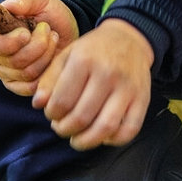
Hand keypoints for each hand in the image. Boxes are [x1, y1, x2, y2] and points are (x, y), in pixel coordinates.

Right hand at [0, 0, 78, 96]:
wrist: (61, 28)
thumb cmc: (44, 11)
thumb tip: (9, 5)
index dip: (9, 42)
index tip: (27, 32)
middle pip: (14, 62)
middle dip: (38, 45)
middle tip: (47, 29)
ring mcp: (8, 74)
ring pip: (28, 74)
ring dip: (46, 54)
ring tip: (52, 38)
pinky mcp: (21, 86)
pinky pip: (34, 86)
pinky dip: (48, 70)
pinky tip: (52, 55)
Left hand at [33, 17, 153, 148]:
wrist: (129, 39)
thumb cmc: (93, 49)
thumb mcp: (66, 55)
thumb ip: (49, 79)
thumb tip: (38, 104)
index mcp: (85, 60)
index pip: (62, 101)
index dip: (52, 114)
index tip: (52, 114)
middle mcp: (108, 73)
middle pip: (82, 117)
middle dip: (66, 129)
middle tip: (61, 128)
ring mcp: (128, 88)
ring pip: (105, 127)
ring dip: (86, 141)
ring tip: (77, 140)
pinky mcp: (143, 99)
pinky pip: (129, 129)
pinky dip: (114, 140)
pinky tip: (102, 136)